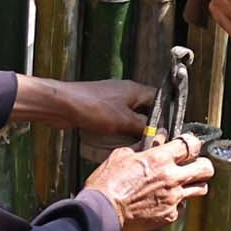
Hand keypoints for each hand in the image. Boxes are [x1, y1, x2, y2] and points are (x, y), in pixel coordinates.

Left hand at [22, 75, 153, 136]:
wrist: (63, 105)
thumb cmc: (92, 106)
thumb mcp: (124, 120)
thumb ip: (143, 126)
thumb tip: (157, 132)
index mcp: (135, 89)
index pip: (159, 99)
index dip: (166, 113)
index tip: (168, 128)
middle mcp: (125, 92)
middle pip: (144, 109)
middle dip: (147, 124)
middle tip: (151, 139)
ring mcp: (112, 100)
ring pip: (129, 116)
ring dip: (132, 128)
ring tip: (134, 141)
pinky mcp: (100, 109)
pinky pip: (116, 120)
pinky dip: (119, 129)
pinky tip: (117, 139)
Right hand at [88, 134, 213, 230]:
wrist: (102, 213)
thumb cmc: (107, 184)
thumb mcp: (121, 156)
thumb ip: (142, 147)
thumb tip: (154, 141)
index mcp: (160, 159)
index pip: (191, 145)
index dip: (193, 142)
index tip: (190, 144)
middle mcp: (171, 178)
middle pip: (206, 168)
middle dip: (202, 164)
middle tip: (194, 164)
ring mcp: (173, 198)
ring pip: (201, 189)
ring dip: (195, 184)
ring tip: (183, 183)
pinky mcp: (169, 216)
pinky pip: (182, 207)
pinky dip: (177, 203)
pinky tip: (165, 200)